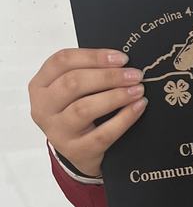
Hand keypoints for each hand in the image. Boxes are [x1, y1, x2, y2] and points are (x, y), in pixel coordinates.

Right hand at [28, 48, 147, 177]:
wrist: (78, 150)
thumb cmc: (76, 111)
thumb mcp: (72, 90)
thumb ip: (88, 72)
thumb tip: (121, 62)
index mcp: (40, 85)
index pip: (61, 61)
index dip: (93, 56)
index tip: (121, 58)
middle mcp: (43, 108)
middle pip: (73, 83)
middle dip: (108, 76)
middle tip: (134, 75)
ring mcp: (58, 131)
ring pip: (84, 108)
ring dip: (116, 96)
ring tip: (137, 90)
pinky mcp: (76, 150)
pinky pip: (103, 133)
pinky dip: (124, 118)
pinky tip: (138, 107)